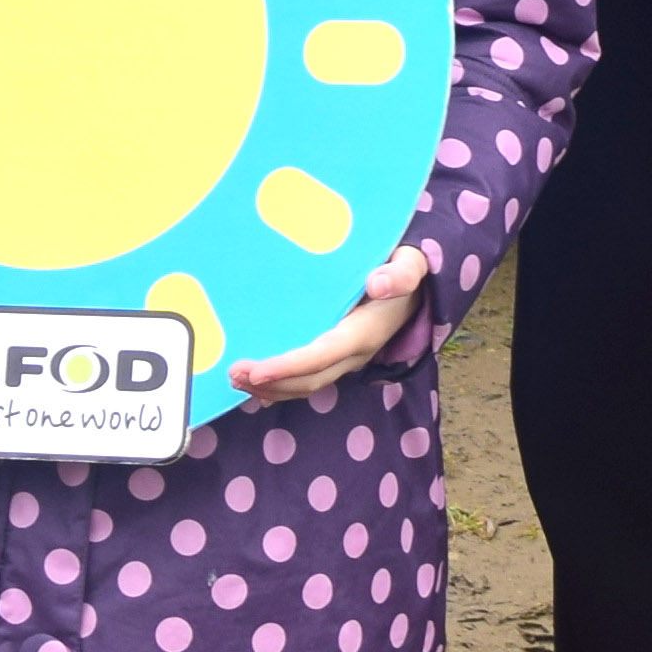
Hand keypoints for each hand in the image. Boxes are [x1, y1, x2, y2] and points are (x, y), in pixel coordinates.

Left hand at [231, 245, 429, 403]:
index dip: (289, 367)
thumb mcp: (410, 264)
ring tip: (235, 379)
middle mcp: (353, 353)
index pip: (321, 357)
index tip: (257, 370)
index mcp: (364, 332)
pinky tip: (256, 387)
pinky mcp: (337, 355)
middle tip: (232, 373)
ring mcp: (345, 358)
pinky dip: (281, 385)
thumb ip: (400, 273)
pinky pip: (308, 377)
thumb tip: (377, 283)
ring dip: (270, 387)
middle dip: (270, 382)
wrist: (419, 287)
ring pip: (306, 384)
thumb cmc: (405, 269)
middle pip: (309, 379)